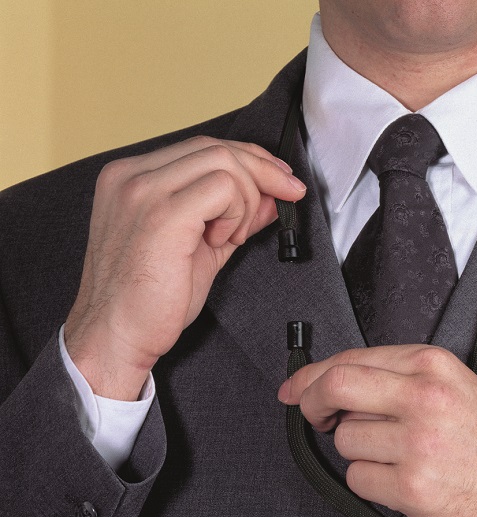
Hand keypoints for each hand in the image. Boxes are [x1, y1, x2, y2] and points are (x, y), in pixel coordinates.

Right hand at [65, 136, 306, 399]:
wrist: (115, 336)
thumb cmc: (147, 303)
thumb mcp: (200, 250)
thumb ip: (231, 219)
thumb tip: (270, 199)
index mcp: (132, 178)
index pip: (202, 148)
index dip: (249, 160)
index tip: (280, 180)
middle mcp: (132, 176)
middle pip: (215, 148)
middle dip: (262, 171)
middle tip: (288, 196)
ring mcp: (143, 191)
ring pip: (223, 163)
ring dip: (246, 200)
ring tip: (232, 238)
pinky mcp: (162, 214)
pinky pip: (222, 188)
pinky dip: (236, 213)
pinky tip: (222, 242)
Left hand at [277, 345, 476, 516]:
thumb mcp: (454, 386)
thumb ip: (400, 377)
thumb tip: (332, 381)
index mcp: (432, 365)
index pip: (352, 359)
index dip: (312, 375)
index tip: (295, 389)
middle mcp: (423, 398)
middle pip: (335, 388)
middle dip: (311, 403)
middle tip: (314, 417)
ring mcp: (416, 443)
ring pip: (345, 440)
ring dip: (359, 452)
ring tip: (398, 458)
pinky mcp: (411, 485)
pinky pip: (358, 479)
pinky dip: (371, 484)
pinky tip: (403, 481)